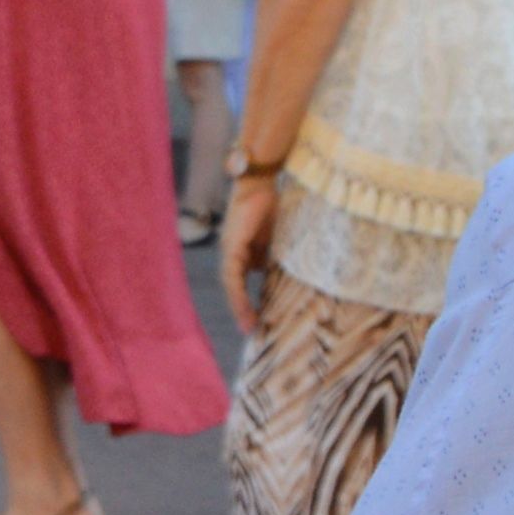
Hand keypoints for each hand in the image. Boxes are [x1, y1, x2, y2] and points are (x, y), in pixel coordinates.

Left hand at [215, 163, 281, 342]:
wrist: (262, 184)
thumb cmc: (272, 207)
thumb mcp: (277, 241)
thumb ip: (275, 258)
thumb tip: (284, 281)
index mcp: (241, 252)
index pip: (240, 282)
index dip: (246, 302)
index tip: (254, 322)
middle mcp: (231, 252)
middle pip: (233, 287)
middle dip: (241, 309)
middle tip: (250, 330)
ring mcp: (229, 249)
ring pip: (230, 284)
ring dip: (239, 305)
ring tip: (249, 324)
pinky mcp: (232, 245)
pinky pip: (232, 274)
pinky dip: (238, 291)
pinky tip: (244, 305)